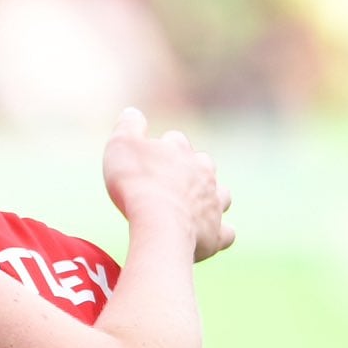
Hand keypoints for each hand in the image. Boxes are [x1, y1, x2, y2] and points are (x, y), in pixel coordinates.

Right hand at [101, 108, 233, 261]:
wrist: (159, 225)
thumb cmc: (138, 184)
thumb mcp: (121, 145)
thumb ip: (128, 126)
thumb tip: (132, 112)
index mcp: (180, 150)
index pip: (174, 141)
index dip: (161, 148)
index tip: (147, 157)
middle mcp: (203, 173)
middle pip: (203, 165)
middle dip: (191, 170)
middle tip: (170, 182)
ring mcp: (213, 204)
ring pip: (221, 195)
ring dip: (211, 198)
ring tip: (195, 206)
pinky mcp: (216, 233)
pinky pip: (226, 233)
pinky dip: (221, 232)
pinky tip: (211, 234)